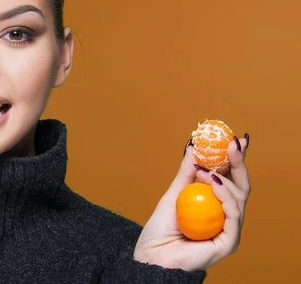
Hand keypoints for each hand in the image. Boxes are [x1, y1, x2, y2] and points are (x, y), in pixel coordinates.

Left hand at [133, 135, 250, 271]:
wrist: (151, 255)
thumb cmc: (161, 229)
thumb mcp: (173, 193)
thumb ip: (186, 172)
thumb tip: (192, 145)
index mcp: (216, 206)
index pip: (231, 179)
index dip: (235, 160)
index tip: (235, 139)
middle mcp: (226, 217)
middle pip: (241, 186)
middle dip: (239, 162)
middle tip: (233, 143)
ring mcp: (229, 230)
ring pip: (239, 198)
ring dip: (223, 179)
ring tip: (205, 170)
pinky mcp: (228, 242)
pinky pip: (233, 215)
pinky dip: (225, 196)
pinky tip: (214, 183)